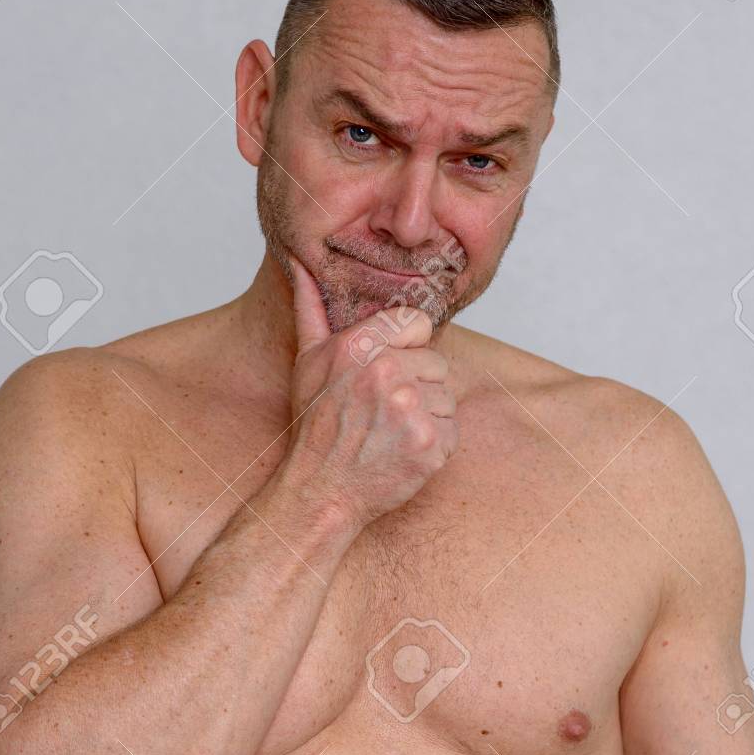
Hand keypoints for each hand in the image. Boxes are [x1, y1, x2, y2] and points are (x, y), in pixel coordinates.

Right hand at [278, 258, 458, 530]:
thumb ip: (311, 308)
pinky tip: (402, 452)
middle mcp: (385, 373)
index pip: (418, 323)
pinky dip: (434, 445)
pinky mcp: (429, 444)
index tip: (386, 373)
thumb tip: (301, 263)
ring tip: (391, 432)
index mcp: (358, 346)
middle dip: (416, 386)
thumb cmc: (316, 427)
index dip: (406, 348)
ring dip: (427, 416)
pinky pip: (452, 431)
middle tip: (382, 412)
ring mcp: (410, 410)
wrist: (320, 491)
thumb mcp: (307, 362)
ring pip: (446, 396)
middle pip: (436, 362)